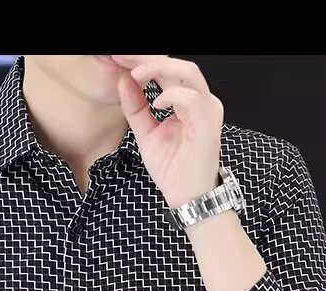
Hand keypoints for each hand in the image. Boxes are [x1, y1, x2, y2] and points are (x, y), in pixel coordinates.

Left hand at [112, 54, 223, 208]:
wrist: (188, 197)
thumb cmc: (174, 169)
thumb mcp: (146, 135)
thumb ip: (136, 108)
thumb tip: (123, 81)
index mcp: (188, 101)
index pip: (167, 71)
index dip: (143, 62)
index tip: (118, 58)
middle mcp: (201, 101)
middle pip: (177, 65)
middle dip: (147, 59)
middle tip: (122, 57)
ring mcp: (207, 111)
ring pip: (187, 73)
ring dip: (159, 68)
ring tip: (135, 73)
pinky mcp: (207, 126)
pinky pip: (191, 99)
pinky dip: (171, 95)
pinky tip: (155, 102)